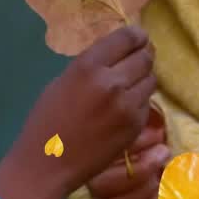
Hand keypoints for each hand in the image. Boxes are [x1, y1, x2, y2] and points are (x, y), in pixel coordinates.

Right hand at [0, 26, 156, 198]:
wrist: (48, 163)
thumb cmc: (47, 120)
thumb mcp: (63, 81)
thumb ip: (92, 65)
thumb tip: (118, 52)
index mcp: (88, 66)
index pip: (127, 38)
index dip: (136, 35)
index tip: (138, 36)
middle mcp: (112, 82)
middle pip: (145, 56)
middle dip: (145, 53)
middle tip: (141, 55)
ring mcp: (127, 105)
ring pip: (151, 79)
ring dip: (144, 77)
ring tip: (133, 81)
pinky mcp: (136, 124)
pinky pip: (147, 102)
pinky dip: (140, 100)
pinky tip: (126, 105)